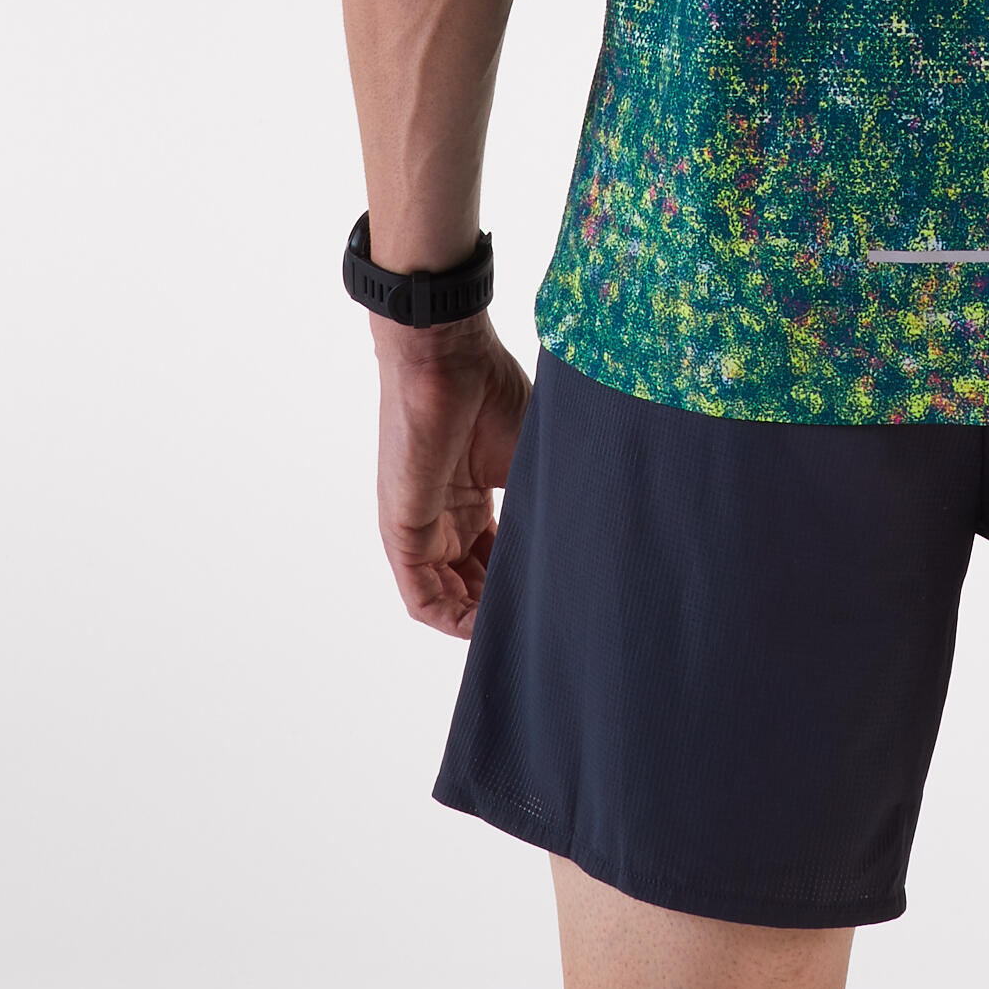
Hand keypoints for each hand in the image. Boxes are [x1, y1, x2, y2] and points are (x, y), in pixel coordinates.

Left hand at [372, 314, 530, 636]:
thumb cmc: (490, 390)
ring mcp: (421, 526)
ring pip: (448, 596)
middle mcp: (445, 517)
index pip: (495, 557)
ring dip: (480, 620)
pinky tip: (483, 627)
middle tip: (542, 623)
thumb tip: (587, 540)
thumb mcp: (529, 455)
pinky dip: (452, 619)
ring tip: (519, 632)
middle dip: (502, 608)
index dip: (520, 583)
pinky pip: (422, 596)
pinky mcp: (401, 532)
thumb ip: (544, 498)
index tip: (554, 597)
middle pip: (472, 582)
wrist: (446, 357)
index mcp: (473, 496)